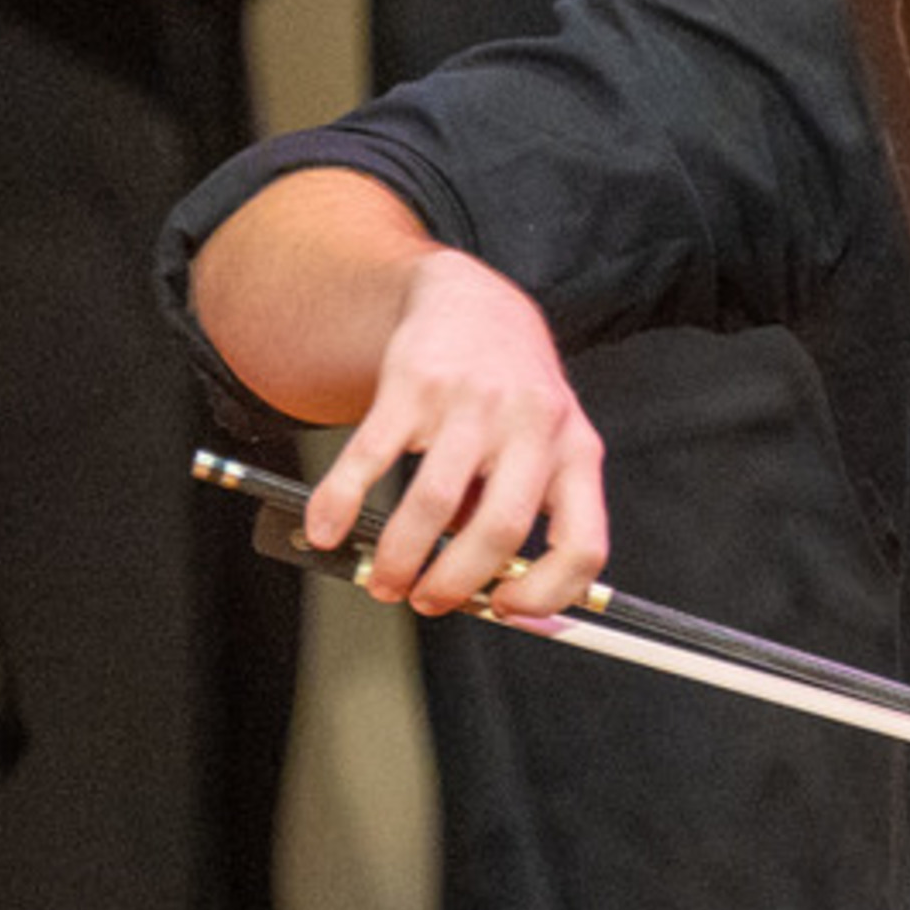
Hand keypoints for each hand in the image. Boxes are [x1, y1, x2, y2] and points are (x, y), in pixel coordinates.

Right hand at [304, 247, 608, 614]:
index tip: (504, 608)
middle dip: (454, 584)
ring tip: (383, 577)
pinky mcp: (415, 383)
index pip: (583, 545)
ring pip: (433, 504)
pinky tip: (326, 529)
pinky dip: (340, 504)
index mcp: (576, 453)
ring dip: (399, 557)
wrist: (473, 300)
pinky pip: (370, 458)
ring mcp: (474, 403)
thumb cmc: (513, 393)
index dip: (547, 593)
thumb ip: (519, 511)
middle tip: (424, 601)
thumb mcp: (544, 446)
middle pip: (500, 532)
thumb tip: (479, 591)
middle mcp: (533, 426)